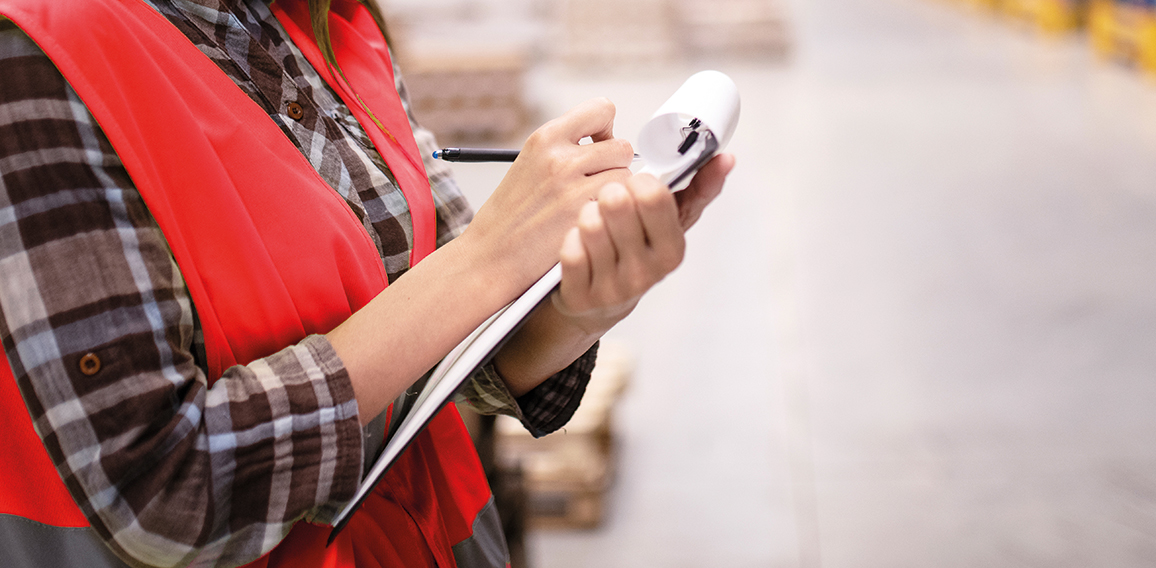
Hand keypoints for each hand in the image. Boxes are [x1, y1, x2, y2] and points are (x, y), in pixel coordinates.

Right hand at [464, 98, 634, 285]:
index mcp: (544, 138)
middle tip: (596, 186)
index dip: (607, 130)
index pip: (602, 109)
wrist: (489, 257)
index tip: (598, 147)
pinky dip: (612, 217)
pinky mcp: (582, 218)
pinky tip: (590, 225)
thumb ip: (566, 149)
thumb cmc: (511, 217)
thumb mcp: (530, 165)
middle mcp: (559, 159)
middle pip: (623, 147)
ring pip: (627, 178)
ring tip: (591, 207)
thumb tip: (608, 142)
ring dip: (617, 194)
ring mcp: (572, 189)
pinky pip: (620, 207)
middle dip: (615, 166)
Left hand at [553, 153, 734, 333]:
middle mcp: (646, 273)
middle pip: (617, 203)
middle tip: (610, 200)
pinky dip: (570, 238)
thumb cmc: (638, 251)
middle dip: (609, 192)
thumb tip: (725, 158)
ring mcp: (613, 287)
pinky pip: (570, 247)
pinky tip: (580, 244)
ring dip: (586, 213)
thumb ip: (698, 190)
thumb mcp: (672, 224)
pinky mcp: (582, 294)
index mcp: (673, 250)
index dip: (638, 181)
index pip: (654, 196)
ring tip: (594, 220)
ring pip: (590, 223)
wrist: (601, 302)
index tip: (635, 185)